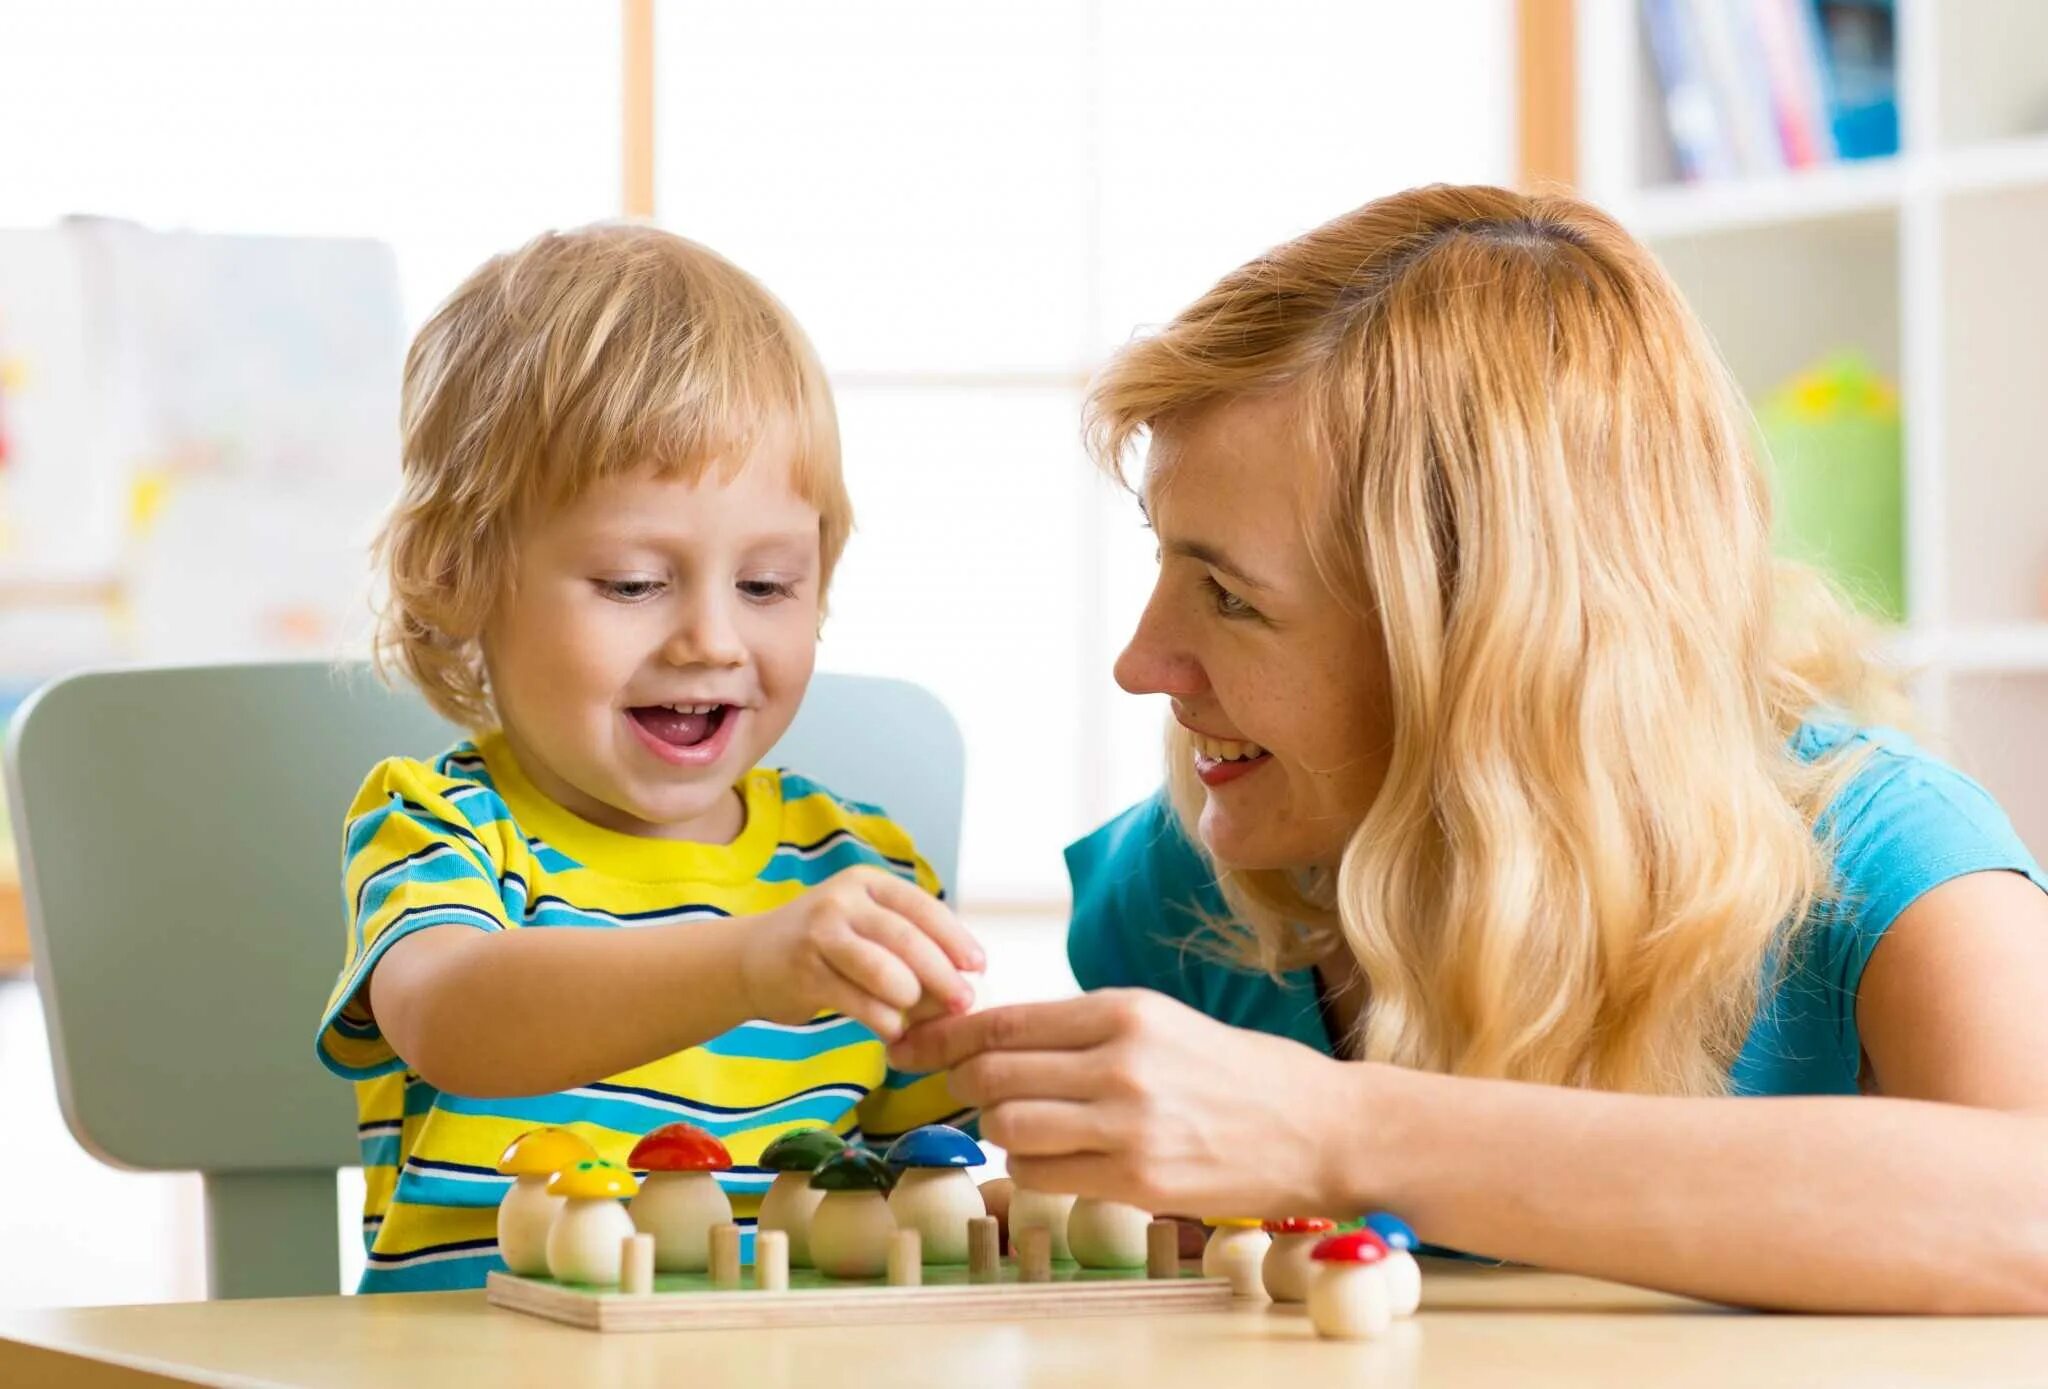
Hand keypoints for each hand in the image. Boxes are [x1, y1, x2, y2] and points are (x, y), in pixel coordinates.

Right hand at [739, 867, 983, 1040]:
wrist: (750, 958)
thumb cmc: (825, 946)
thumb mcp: (866, 927)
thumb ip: (909, 945)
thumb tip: (962, 983)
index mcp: (868, 882)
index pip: (923, 907)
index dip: (956, 938)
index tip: (979, 966)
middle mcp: (843, 900)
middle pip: (906, 938)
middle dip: (942, 974)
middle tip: (964, 1002)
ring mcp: (820, 934)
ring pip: (882, 969)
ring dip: (912, 998)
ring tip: (921, 1017)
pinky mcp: (804, 971)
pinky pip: (856, 1000)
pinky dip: (883, 1020)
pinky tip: (893, 1031)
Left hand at [889, 988, 1373, 1217]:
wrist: (1320, 1128)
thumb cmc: (1240, 1074)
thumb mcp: (1164, 1023)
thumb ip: (1086, 1030)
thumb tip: (996, 1038)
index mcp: (1126, 1011)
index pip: (1005, 1021)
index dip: (945, 1035)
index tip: (911, 1042)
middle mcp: (1121, 1062)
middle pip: (993, 1073)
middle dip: (966, 1084)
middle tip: (967, 1090)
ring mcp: (1129, 1125)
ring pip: (1007, 1127)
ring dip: (999, 1130)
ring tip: (1025, 1128)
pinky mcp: (1138, 1180)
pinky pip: (1043, 1175)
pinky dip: (1031, 1168)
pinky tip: (1056, 1158)